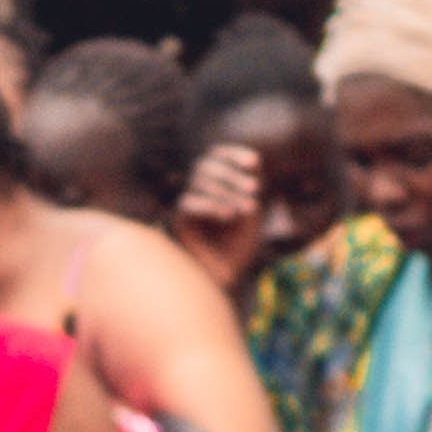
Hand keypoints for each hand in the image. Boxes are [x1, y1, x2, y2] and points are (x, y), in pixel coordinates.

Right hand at [172, 142, 267, 279]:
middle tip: (255, 190)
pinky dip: (208, 205)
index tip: (255, 162)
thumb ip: (251, 185)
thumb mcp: (251, 211)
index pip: (217, 155)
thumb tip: (255, 161)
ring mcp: (184, 202)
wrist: (227, 277)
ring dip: (226, 191)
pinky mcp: (176, 220)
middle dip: (234, 176)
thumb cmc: (240, 244)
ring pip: (197, 181)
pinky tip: (227, 215)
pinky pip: (187, 203)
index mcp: (214, 181)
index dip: (234, 154)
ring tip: (249, 209)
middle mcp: (196, 188)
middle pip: (206, 165)